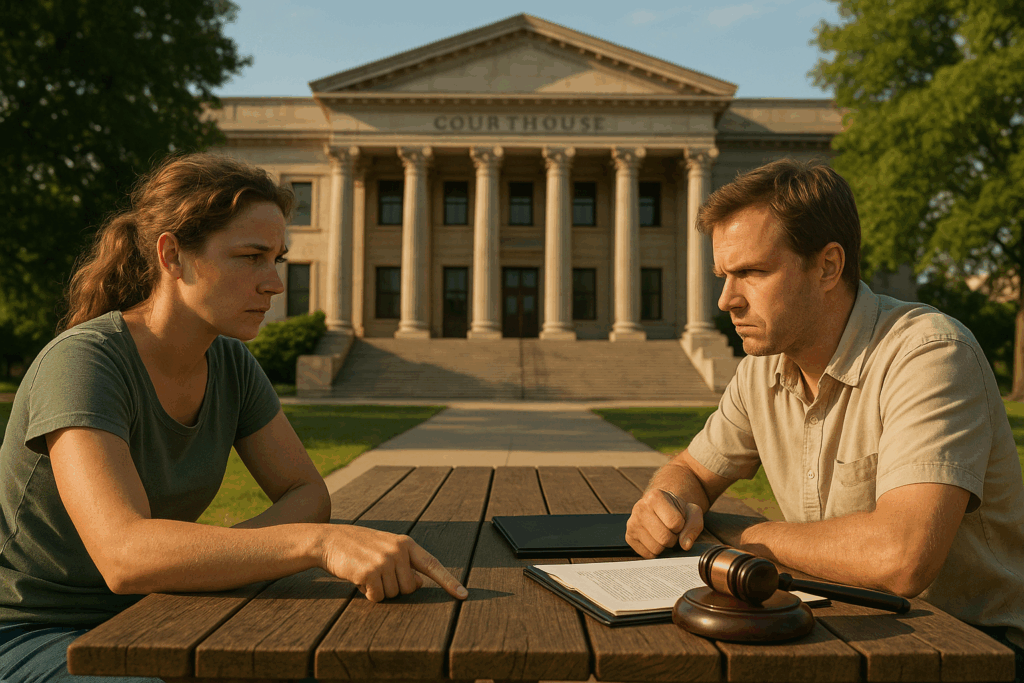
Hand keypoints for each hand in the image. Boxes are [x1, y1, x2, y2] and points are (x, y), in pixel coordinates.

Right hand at [320, 526, 468, 602]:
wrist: (331, 540)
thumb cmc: (361, 548)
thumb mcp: (387, 551)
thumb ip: (406, 565)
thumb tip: (420, 584)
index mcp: (406, 544)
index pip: (433, 564)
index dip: (449, 581)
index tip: (464, 595)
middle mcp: (398, 551)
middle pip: (409, 588)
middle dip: (394, 587)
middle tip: (378, 573)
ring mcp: (384, 561)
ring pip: (393, 594)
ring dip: (379, 590)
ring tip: (367, 573)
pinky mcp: (369, 572)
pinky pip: (376, 597)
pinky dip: (367, 594)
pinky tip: (358, 578)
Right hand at [626, 489, 703, 558]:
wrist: (661, 509)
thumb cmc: (677, 511)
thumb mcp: (692, 512)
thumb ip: (694, 526)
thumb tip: (685, 545)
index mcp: (655, 496)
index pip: (675, 523)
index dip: (681, 526)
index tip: (678, 521)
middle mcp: (640, 508)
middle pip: (665, 538)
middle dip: (674, 538)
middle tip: (672, 530)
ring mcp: (632, 523)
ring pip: (656, 548)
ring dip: (665, 546)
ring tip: (663, 534)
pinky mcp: (629, 537)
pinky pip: (647, 555)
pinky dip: (655, 551)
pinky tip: (655, 539)